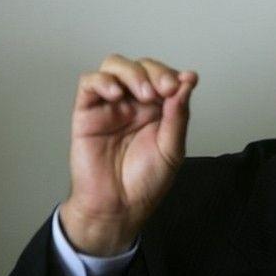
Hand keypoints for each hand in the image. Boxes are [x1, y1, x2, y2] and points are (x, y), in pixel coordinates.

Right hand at [59, 54, 197, 255]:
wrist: (119, 208)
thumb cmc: (145, 182)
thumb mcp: (172, 149)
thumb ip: (179, 115)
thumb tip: (188, 82)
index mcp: (158, 110)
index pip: (164, 77)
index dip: (173, 75)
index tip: (185, 82)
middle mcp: (134, 103)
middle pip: (142, 66)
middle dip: (156, 72)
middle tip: (166, 89)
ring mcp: (110, 105)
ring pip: (115, 66)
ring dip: (133, 72)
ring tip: (145, 94)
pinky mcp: (87, 112)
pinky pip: (88, 83)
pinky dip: (102, 81)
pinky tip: (116, 94)